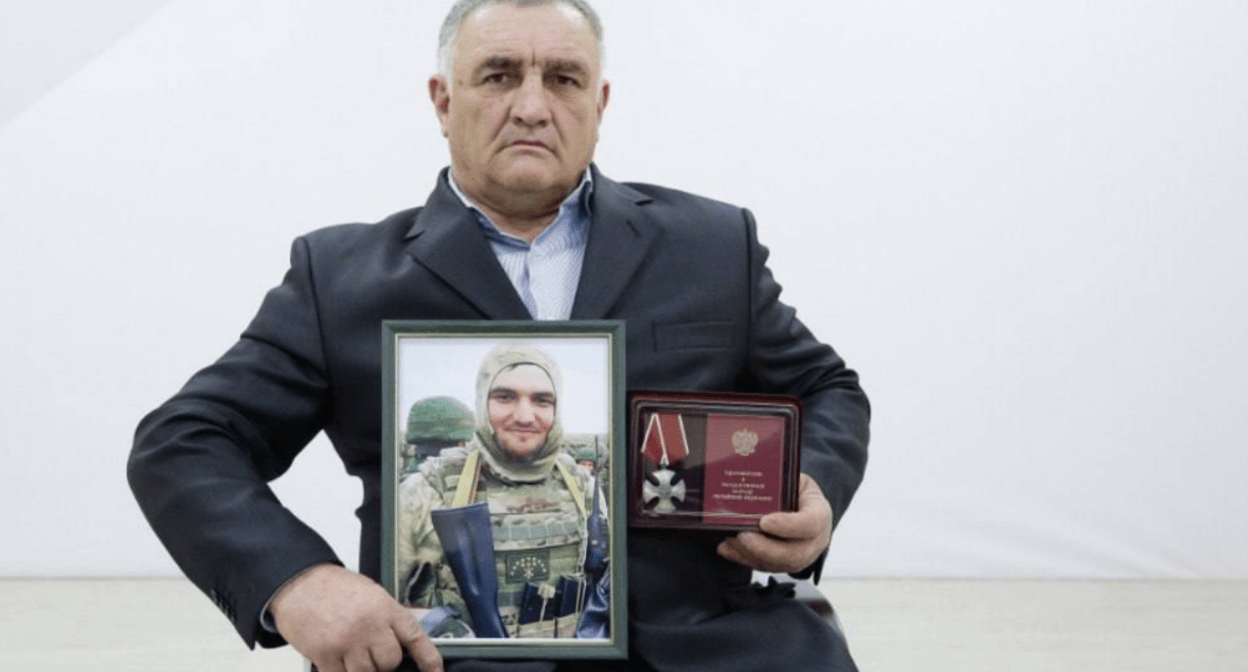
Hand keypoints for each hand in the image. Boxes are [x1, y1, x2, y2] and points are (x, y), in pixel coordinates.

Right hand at [269, 563, 443, 671]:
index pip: (416, 638)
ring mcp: (347, 641)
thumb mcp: (372, 594)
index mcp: (385, 608)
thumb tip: (409, 639)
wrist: (299, 582)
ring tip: (352, 653)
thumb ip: (390, 618)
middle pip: (390, 662)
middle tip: (370, 651)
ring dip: (362, 669)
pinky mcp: (325, 654)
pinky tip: (338, 661)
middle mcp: (369, 625)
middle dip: (383, 662)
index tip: (436, 671)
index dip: (429, 659)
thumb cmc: (335, 588)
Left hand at [716, 474, 833, 573]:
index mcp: (820, 515)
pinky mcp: (784, 565)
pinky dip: (742, 558)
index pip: (809, 524)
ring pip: (776, 565)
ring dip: (749, 554)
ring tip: (730, 539)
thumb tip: (751, 482)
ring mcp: (800, 557)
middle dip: (763, 548)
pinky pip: (764, 567)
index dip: (787, 526)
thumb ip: (780, 484)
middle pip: (793, 555)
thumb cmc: (799, 491)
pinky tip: (727, 547)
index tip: (764, 521)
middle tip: (741, 535)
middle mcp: (814, 541)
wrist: (806, 506)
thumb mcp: (797, 481)